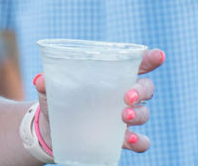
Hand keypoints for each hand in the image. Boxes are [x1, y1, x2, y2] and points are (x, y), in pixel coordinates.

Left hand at [33, 47, 164, 154]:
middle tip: (126, 96)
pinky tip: (129, 139)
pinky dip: (139, 141)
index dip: (149, 59)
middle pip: (145, 88)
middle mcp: (123, 95)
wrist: (52, 127)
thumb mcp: (50, 88)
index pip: (135, 64)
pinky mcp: (121, 138)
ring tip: (124, 116)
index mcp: (110, 75)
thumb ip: (45, 82)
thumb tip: (40, 79)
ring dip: (138, 114)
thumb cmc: (58, 98)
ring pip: (144, 112)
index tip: (158, 55)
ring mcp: (125, 117)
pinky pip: (141, 141)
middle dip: (141, 90)